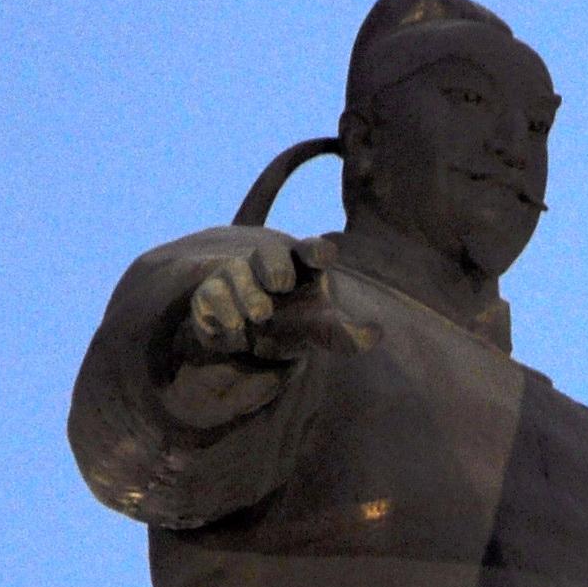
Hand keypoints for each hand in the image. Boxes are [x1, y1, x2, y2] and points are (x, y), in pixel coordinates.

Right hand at [175, 232, 370, 366]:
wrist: (250, 326)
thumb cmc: (295, 318)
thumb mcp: (320, 329)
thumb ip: (346, 335)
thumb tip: (377, 333)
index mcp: (302, 266)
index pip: (312, 252)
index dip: (317, 251)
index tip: (325, 255)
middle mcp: (268, 265)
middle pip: (270, 255)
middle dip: (274, 264)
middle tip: (281, 281)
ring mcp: (236, 276)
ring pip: (236, 273)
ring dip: (246, 291)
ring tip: (258, 314)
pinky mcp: (209, 296)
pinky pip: (209, 298)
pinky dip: (220, 313)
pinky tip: (233, 332)